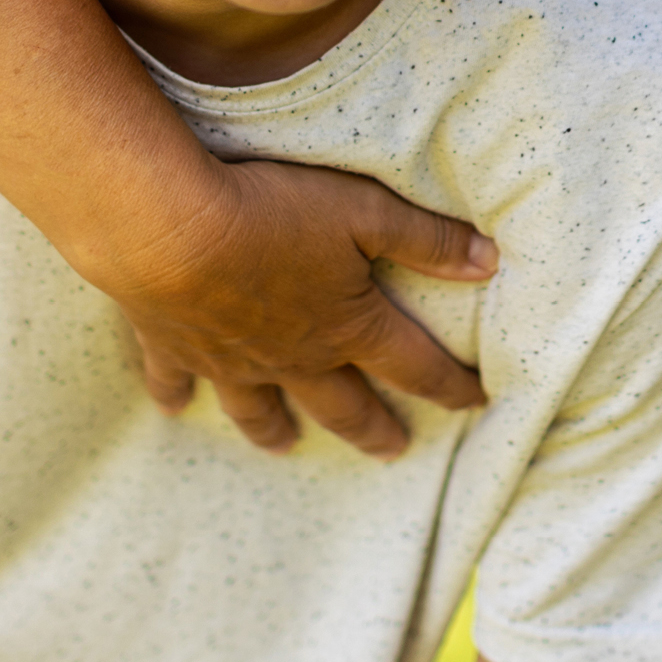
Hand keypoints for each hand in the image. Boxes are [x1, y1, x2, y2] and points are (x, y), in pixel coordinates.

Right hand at [88, 156, 496, 460]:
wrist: (169, 230)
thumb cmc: (277, 212)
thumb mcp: (368, 213)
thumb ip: (430, 241)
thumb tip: (492, 263)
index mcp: (347, 325)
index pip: (413, 363)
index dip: (449, 383)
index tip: (476, 403)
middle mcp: (292, 356)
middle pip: (342, 402)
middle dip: (373, 426)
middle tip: (395, 450)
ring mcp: (230, 359)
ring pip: (259, 407)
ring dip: (276, 428)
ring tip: (289, 445)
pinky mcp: (173, 346)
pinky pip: (177, 381)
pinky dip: (177, 396)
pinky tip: (177, 408)